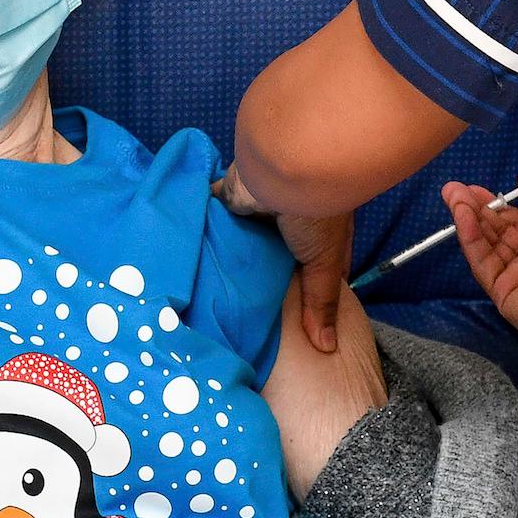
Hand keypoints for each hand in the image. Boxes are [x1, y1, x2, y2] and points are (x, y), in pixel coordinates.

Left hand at [213, 163, 350, 353]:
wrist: (287, 169)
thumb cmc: (316, 215)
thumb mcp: (324, 262)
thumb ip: (320, 301)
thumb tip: (327, 348)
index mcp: (314, 233)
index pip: (309, 267)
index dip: (301, 290)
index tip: (290, 320)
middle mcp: (285, 221)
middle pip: (272, 254)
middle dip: (260, 276)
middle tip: (243, 314)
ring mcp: (256, 209)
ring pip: (241, 238)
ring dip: (231, 254)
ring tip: (212, 294)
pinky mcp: (228, 197)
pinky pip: (212, 215)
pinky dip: (203, 229)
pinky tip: (191, 258)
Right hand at [441, 172, 517, 361]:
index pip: (514, 220)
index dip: (495, 203)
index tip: (473, 187)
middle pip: (496, 231)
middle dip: (475, 209)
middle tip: (451, 188)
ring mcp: (514, 277)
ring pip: (486, 245)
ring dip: (468, 220)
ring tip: (451, 196)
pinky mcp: (501, 294)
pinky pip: (483, 263)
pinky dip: (471, 240)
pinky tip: (462, 218)